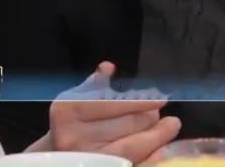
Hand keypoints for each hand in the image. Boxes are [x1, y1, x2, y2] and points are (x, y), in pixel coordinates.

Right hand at [32, 62, 180, 163]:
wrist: (55, 159)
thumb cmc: (71, 127)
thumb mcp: (75, 102)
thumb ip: (93, 86)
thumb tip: (108, 68)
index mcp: (68, 110)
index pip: (113, 103)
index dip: (140, 101)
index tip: (160, 99)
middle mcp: (74, 137)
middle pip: (125, 125)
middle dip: (149, 117)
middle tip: (161, 113)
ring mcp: (87, 158)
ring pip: (132, 147)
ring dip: (155, 136)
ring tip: (169, 127)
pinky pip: (133, 164)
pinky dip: (151, 156)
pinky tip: (163, 148)